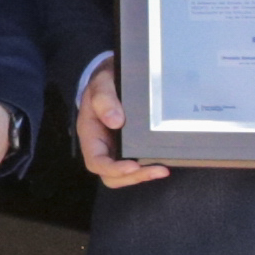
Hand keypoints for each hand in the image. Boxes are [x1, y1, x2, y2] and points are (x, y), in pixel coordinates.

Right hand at [76, 63, 168, 188]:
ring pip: (124, 175)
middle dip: (133, 177)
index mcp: (90, 134)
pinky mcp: (130, 147)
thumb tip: (115, 121)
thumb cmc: (104, 81)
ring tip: (163, 170)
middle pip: (111, 176)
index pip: (96, 161)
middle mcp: (102, 146)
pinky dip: (148, 167)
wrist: (113, 77)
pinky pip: (136, 165)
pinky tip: (164, 162)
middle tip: (157, 170)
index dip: (113, 168)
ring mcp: (116, 149)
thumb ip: (104, 98)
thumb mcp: (101, 83)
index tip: (133, 166)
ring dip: (143, 176)